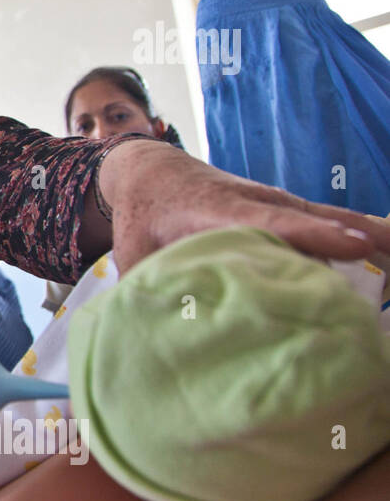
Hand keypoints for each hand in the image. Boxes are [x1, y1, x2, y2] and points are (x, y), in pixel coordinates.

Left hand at [99, 140, 389, 273]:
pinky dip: (361, 236)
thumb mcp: (133, 250)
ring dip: (370, 237)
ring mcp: (275, 202)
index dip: (313, 236)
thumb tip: (153, 330)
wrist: (151, 170)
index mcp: (215, 209)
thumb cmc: (142, 217)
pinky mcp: (286, 209)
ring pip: (329, 218)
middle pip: (313, 218)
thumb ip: (145, 286)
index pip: (270, 222)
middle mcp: (254, 200)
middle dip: (357, 237)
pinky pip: (329, 222)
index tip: (355, 247)